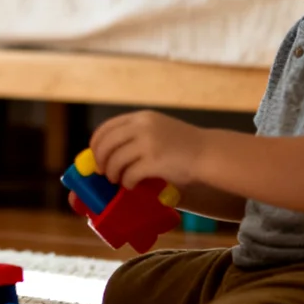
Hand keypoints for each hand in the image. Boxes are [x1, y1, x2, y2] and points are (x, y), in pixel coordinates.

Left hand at [90, 111, 206, 189]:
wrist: (209, 153)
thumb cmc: (183, 145)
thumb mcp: (157, 129)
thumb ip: (135, 135)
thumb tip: (107, 151)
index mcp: (141, 117)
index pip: (107, 127)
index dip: (96, 143)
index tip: (95, 155)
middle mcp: (142, 127)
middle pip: (106, 144)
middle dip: (100, 160)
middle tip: (103, 172)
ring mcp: (148, 143)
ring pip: (115, 160)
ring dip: (113, 173)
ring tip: (117, 180)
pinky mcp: (155, 161)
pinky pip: (130, 174)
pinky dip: (127, 182)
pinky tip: (132, 186)